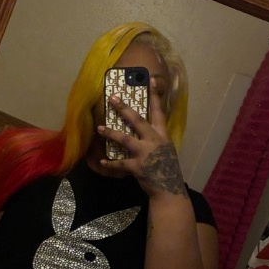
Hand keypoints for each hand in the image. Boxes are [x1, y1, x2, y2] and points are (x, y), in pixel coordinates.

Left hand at [98, 78, 186, 198]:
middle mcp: (154, 140)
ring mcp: (145, 153)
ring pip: (125, 139)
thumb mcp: (166, 150)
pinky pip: (120, 163)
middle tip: (113, 98)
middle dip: (124, 109)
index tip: (149, 79)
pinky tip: (102, 162)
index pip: (159, 111)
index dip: (154, 95)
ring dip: (111, 132)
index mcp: (163, 135)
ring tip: (100, 128)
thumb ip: (155, 139)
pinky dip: (110, 163)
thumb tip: (145, 130)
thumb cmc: (167, 168)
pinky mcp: (137, 166)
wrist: (169, 189)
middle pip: (138, 120)